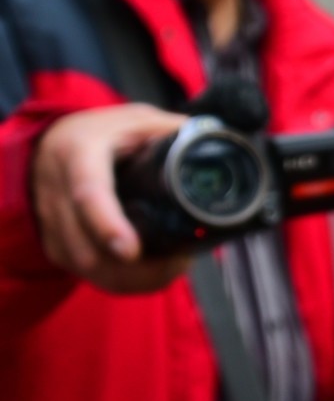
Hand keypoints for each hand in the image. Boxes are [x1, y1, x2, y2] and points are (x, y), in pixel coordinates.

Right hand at [32, 104, 189, 291]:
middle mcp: (57, 190)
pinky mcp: (54, 243)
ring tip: (171, 267)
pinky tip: (148, 274)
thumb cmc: (102, 132)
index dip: (108, 225)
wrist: (50, 145)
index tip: (131, 251)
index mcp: (79, 152)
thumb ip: (174, 131)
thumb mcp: (136, 120)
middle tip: (179, 262)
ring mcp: (51, 221)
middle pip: (87, 247)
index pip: (88, 193)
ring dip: (131, 279)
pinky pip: (86, 274)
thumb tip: (217, 146)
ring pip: (87, 268)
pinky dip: (120, 281)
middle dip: (135, 268)